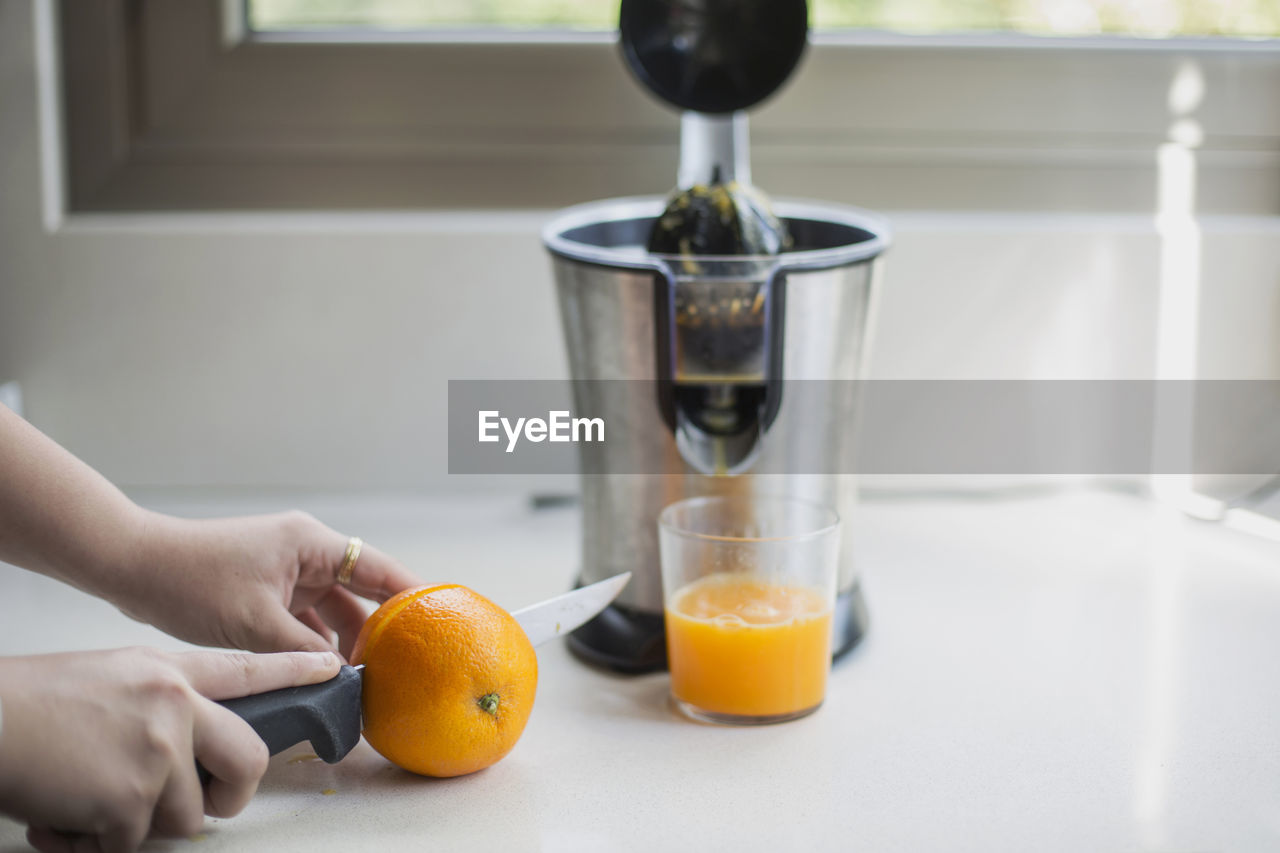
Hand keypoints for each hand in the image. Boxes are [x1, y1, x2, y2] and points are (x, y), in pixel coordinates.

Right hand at [0, 646, 340, 852]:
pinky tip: (63, 819)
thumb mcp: (114, 675)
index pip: (247, 669)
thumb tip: (190, 741)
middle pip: (246, 760)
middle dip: (231, 795)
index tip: (334, 670)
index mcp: (170, 672)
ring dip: (139, 823)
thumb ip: (163, 699)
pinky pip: (133, 844)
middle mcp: (175, 706)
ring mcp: (158, 752)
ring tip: (90, 801)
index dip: (295, 670)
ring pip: (186, 815)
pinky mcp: (130, 799)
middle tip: (205, 803)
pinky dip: (96, 844)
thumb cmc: (36, 701)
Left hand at [107, 511, 421, 659]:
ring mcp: (286, 572)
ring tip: (359, 679)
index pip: (379, 567)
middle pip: (359, 593)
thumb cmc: (192, 581)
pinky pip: (304, 618)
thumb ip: (301, 652)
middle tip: (396, 667)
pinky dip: (314, 643)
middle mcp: (306, 553)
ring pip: (331, 610)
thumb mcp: (253, 624)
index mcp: (312, 544)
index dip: (411, 593)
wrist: (134, 568)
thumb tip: (338, 678)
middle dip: (376, 629)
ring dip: (342, 641)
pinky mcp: (268, 590)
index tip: (438, 620)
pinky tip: (322, 674)